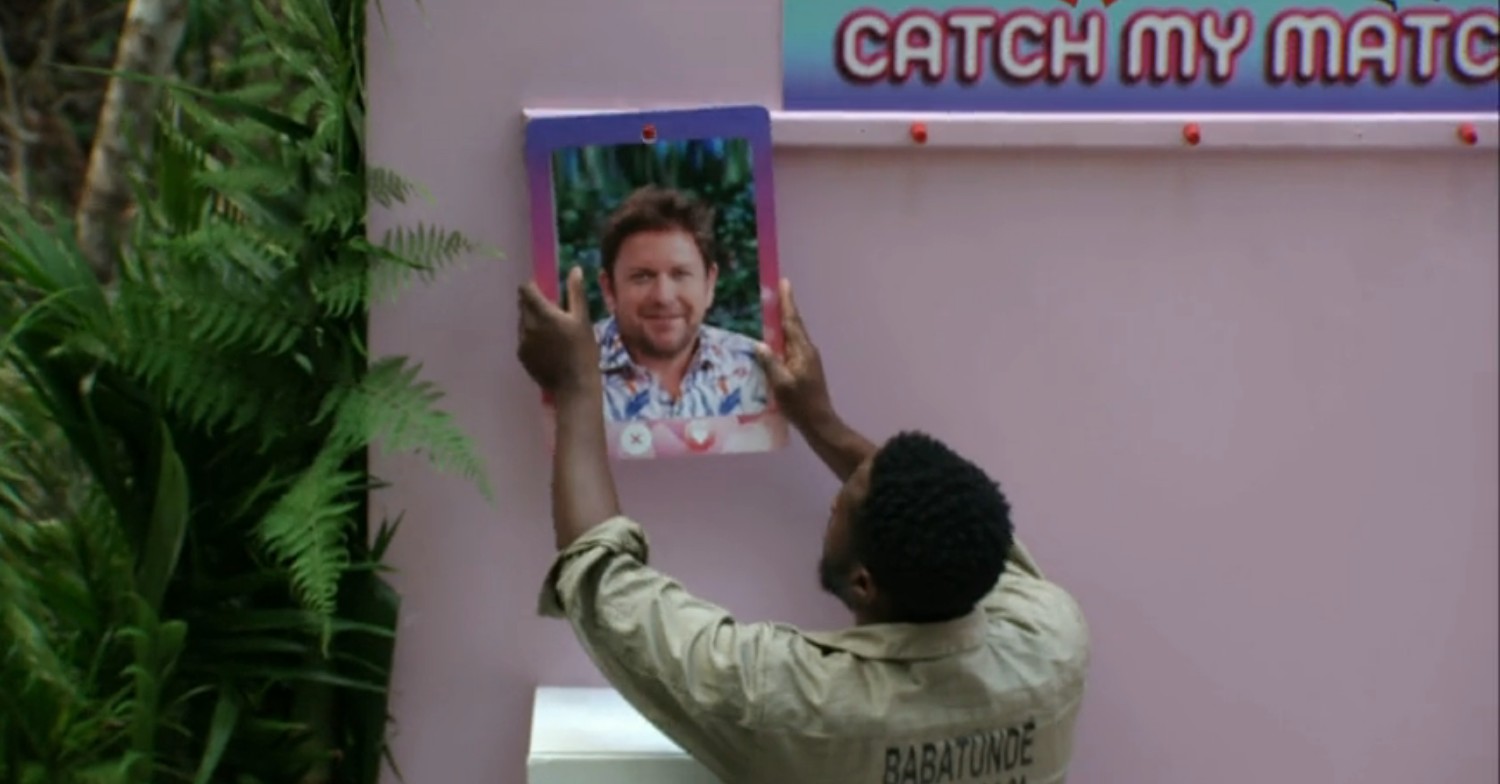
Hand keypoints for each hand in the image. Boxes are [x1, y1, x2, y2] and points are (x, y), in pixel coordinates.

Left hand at [517, 266, 599, 394]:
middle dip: (533, 303)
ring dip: (532, 320)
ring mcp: (522, 341)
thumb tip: (575, 269)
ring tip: (551, 332)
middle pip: (522, 305)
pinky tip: (547, 347)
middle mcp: (528, 325)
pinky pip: (523, 338)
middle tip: (552, 313)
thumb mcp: (583, 320)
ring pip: (522, 321)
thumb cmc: (584, 350)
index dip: (533, 288)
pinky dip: (531, 336)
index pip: (525, 290)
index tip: (544, 292)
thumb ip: (576, 293)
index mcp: (543, 314)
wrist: (574, 385)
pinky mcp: (521, 355)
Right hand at [754, 278, 833, 428]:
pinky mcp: (805, 368)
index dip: (787, 302)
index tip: (785, 282)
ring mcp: (808, 359)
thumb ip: (770, 362)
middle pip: (793, 324)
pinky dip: (783, 337)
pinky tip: (773, 341)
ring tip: (772, 310)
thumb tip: (759, 344)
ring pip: (793, 335)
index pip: (792, 321)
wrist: (819, 422)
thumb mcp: (781, 383)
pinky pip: (791, 346)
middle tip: (776, 290)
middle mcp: (807, 350)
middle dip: (785, 307)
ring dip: (783, 321)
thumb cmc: (800, 404)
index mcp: (802, 351)